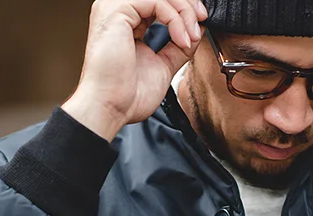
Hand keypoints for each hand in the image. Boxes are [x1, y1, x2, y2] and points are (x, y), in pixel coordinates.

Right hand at [62, 0, 206, 140]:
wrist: (111, 108)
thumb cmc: (127, 96)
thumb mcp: (163, 66)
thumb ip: (177, 47)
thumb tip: (196, 30)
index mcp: (125, 22)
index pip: (158, 3)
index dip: (181, 9)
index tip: (198, 26)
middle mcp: (118, 10)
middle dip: (186, 6)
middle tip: (201, 23)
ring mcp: (114, 8)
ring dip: (183, 12)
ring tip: (190, 38)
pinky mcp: (117, 10)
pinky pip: (156, 1)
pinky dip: (175, 19)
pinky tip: (181, 40)